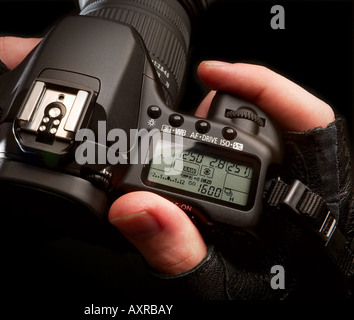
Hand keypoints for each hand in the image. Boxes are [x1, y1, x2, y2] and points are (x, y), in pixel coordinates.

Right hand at [109, 60, 335, 274]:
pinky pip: (238, 178)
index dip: (262, 84)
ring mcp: (282, 205)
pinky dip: (207, 170)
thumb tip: (135, 207)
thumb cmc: (278, 313)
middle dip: (219, 117)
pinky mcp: (265, 217)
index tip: (213, 72)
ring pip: (250, 153)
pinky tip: (186, 180)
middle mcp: (300, 198)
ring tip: (174, 148)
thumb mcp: (222, 292)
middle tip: (176, 122)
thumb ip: (178, 252)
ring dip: (211, 144)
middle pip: (269, 129)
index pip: (307, 120)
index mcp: (308, 207)